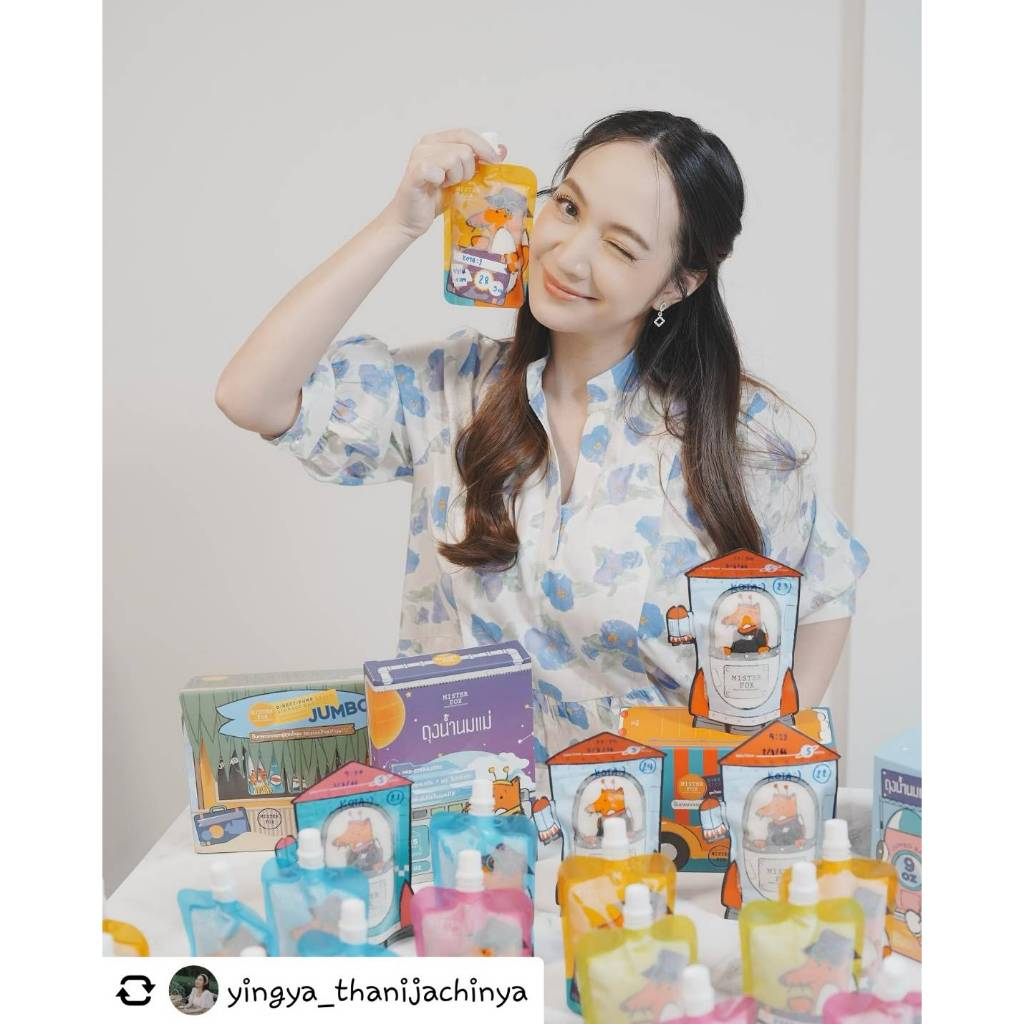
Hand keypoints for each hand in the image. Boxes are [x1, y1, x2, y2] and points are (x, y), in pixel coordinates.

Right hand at [379, 129, 505, 241]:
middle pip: (463, 148)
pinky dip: (442, 182)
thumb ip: (477, 162)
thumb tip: (502, 149)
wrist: (410, 220)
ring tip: (445, 186)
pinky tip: (436, 187)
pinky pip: (438, 171)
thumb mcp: (461, 178)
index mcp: (436, 141)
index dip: (483, 146)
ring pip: (454, 158)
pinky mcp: (414, 172)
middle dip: (468, 169)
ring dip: (455, 177)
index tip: (495, 161)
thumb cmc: (434, 199)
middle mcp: (426, 144)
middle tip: (457, 182)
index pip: (465, 134)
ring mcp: (418, 156)